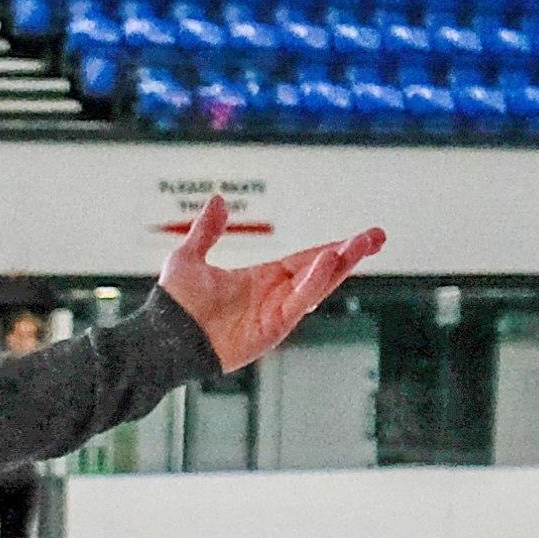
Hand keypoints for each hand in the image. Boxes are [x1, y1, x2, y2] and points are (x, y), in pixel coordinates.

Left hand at [156, 194, 387, 376]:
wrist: (161, 337)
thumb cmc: (172, 306)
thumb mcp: (189, 256)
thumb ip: (206, 230)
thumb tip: (218, 200)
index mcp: (262, 279)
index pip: (307, 260)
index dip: (334, 248)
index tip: (361, 238)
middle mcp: (274, 296)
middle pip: (321, 271)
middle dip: (350, 254)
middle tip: (377, 237)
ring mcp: (274, 314)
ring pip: (316, 286)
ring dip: (340, 265)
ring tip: (361, 244)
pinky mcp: (271, 329)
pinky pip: (298, 303)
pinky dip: (314, 283)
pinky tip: (328, 261)